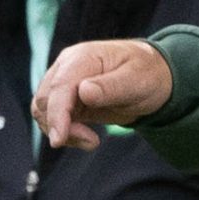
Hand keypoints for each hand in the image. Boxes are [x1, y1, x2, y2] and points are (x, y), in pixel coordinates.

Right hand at [34, 40, 172, 149]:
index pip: (59, 86)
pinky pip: (54, 119)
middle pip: (44, 100)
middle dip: (60, 126)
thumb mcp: (137, 80)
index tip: (59, 139)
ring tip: (91, 141)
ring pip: (44, 111)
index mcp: (82, 58)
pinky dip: (65, 133)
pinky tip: (87, 139)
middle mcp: (67, 68)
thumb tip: (83, 92)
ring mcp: (65, 84)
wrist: (154, 77)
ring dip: (61, 131)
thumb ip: (110, 87)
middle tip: (92, 141)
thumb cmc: (148, 74)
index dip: (56, 114)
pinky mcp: (68, 100)